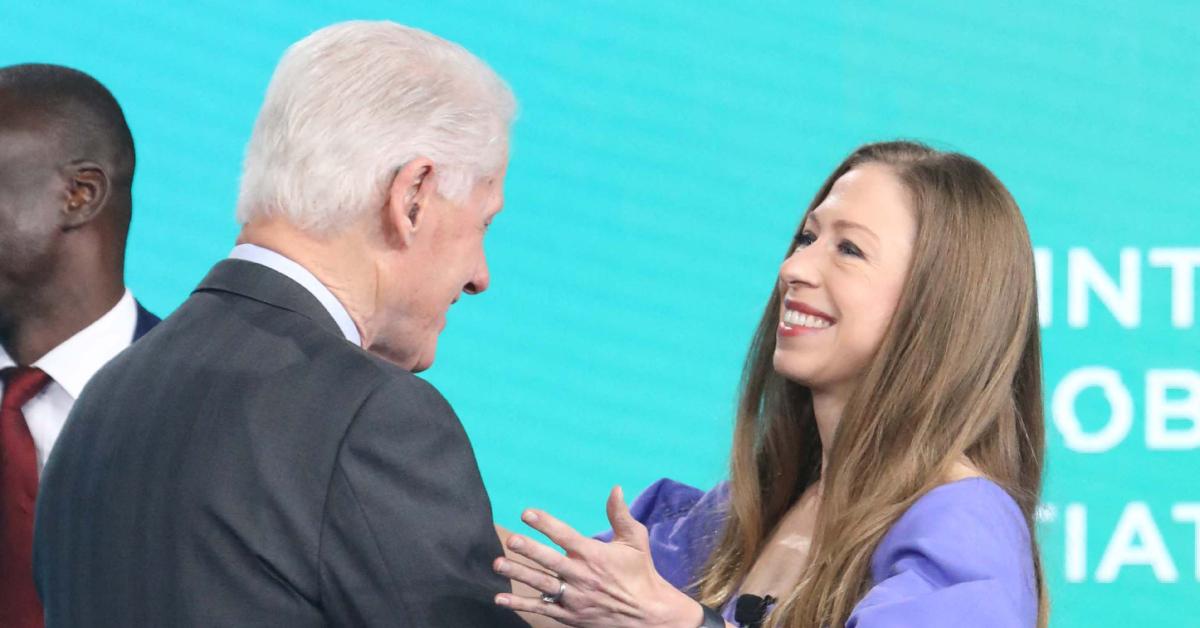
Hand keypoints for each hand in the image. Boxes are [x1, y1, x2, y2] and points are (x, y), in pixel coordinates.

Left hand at [494, 486, 703, 627]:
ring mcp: (575, 598)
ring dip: (519, 574)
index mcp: (595, 555)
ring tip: (499, 564)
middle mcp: (582, 576)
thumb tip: (615, 488)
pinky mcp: (570, 616)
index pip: (566, 536)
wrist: (647, 614)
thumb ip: (621, 515)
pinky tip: (500, 599)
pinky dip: (521, 605)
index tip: (526, 513)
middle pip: (551, 561)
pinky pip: (542, 609)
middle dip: (530, 550)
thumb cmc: (640, 573)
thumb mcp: (636, 541)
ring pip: (542, 585)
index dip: (546, 524)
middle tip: (511, 541)